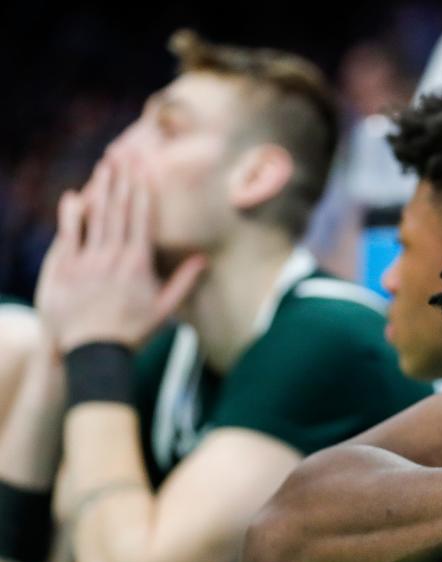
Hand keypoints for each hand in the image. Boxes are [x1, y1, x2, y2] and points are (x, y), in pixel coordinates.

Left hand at [36, 160, 205, 352]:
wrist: (94, 354)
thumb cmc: (132, 333)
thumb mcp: (164, 310)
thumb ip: (183, 282)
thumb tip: (204, 259)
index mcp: (138, 264)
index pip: (141, 218)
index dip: (142, 190)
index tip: (143, 168)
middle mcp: (113, 257)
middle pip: (118, 210)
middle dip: (121, 179)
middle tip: (123, 154)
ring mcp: (87, 262)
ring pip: (95, 217)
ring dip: (100, 189)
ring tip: (103, 166)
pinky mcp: (65, 270)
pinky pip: (69, 236)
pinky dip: (71, 215)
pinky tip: (74, 196)